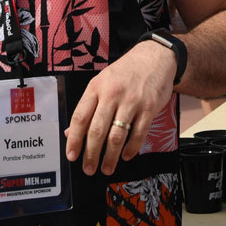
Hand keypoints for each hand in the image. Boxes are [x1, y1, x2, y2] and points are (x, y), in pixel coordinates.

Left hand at [65, 40, 175, 175]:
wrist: (155, 57)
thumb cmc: (126, 71)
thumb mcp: (102, 82)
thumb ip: (88, 107)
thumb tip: (71, 132)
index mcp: (96, 87)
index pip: (80, 117)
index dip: (74, 140)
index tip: (72, 155)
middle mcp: (112, 94)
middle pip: (97, 130)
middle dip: (91, 154)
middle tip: (89, 168)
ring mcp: (131, 101)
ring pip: (117, 136)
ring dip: (110, 156)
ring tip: (106, 168)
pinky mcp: (149, 108)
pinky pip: (138, 133)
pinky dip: (131, 148)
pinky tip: (126, 155)